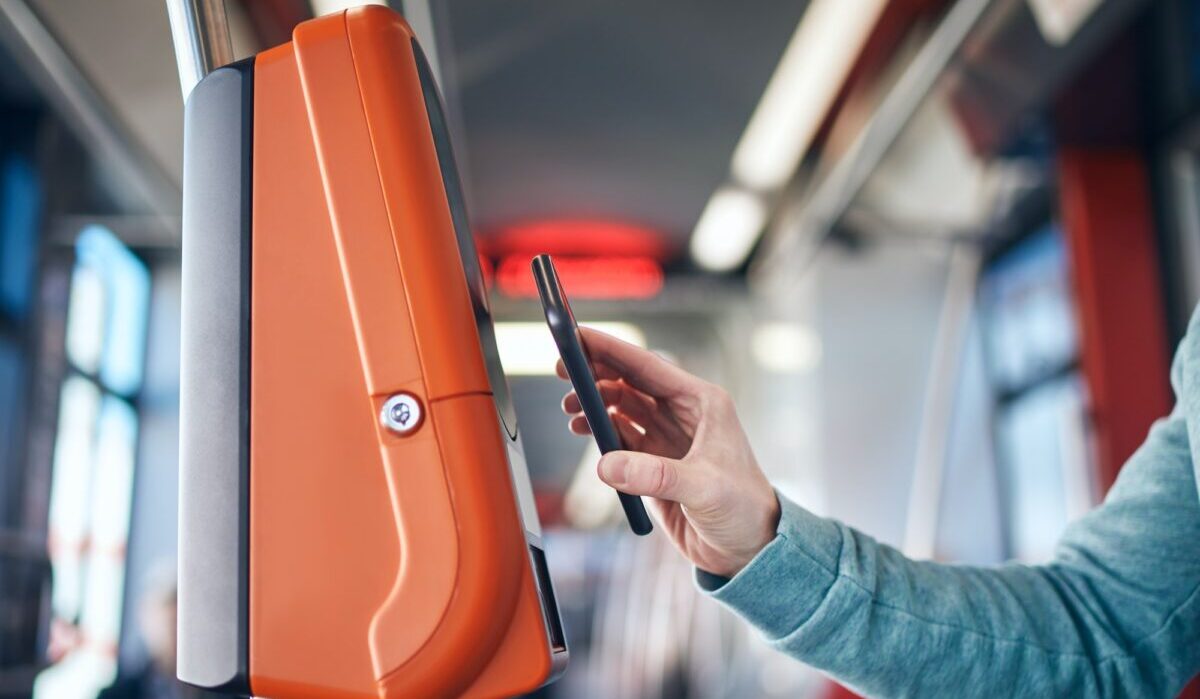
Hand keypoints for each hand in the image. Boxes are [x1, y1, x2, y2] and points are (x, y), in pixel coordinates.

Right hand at [559, 328, 780, 577]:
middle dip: (595, 374)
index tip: (577, 337)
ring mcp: (667, 437)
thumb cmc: (744, 510)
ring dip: (594, 404)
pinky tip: (582, 431)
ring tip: (570, 410)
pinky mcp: (654, 463)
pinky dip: (598, 431)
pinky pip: (619, 436)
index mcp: (703, 403)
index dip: (611, 350)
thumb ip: (655, 475)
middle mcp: (684, 414)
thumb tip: (606, 465)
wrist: (748, 550)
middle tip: (562, 372)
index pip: (648, 366)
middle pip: (630, 381)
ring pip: (621, 406)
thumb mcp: (703, 488)